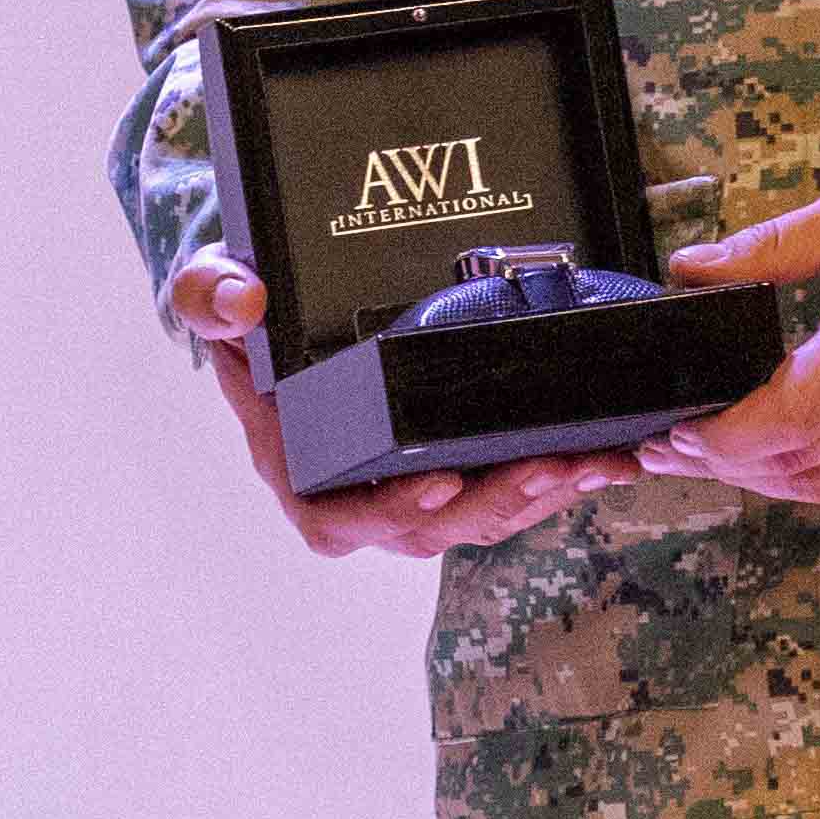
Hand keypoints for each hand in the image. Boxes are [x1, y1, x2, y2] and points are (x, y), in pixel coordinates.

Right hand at [167, 257, 642, 558]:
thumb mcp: (212, 290)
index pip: (338, 518)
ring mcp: (405, 485)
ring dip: (539, 495)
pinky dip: (557, 476)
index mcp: (294, 467)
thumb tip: (242, 303)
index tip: (438, 483)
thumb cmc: (241, 311)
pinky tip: (607, 452)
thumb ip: (213, 295)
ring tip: (592, 461)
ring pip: (479, 516)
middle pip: (428, 529)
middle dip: (493, 502)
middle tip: (546, 466)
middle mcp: (353, 491)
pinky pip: (506, 489)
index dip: (390, 512)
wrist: (276, 309)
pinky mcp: (452, 466)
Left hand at [644, 162, 819, 508]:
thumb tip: (689, 269)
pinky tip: (772, 449)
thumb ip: (774, 244)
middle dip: (722, 462)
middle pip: (799, 461)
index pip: (796, 413)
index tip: (680, 428)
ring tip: (705, 456)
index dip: (728, 437)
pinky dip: (809, 470)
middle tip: (666, 447)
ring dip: (759, 478)